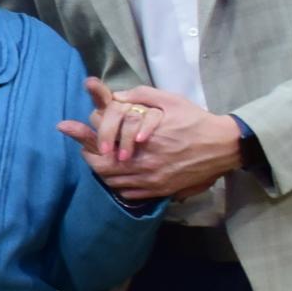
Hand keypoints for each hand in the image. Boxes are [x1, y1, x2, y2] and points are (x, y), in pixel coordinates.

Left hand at [59, 80, 239, 200]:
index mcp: (142, 142)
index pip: (101, 146)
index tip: (67, 129)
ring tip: (101, 160)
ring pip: (114, 183)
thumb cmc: (195, 120)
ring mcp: (153, 181)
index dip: (83, 138)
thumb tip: (116, 96)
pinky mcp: (162, 191)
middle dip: (90, 158)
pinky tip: (119, 175)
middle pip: (102, 169)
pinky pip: (130, 194)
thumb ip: (141, 96)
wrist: (223, 146)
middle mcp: (144, 165)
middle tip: (87, 149)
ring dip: (103, 172)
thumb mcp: (170, 100)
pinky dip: (119, 185)